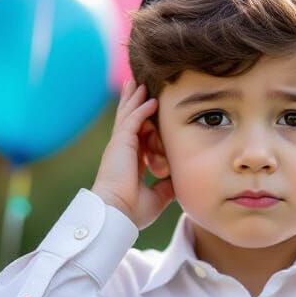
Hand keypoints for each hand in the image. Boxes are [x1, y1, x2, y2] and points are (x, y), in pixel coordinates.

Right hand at [91, 78, 174, 229]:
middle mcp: (122, 151)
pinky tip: (152, 100)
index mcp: (129, 163)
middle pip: (128, 120)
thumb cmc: (132, 211)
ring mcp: (119, 146)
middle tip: (136, 86)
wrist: (117, 214)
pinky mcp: (120, 143)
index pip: (136, 136)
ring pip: (128, 115)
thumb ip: (166, 186)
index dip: (142, 122)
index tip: (148, 111)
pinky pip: (133, 120)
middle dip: (132, 103)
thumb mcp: (157, 197)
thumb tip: (178, 181)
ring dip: (134, 98)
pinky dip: (142, 109)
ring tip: (138, 82)